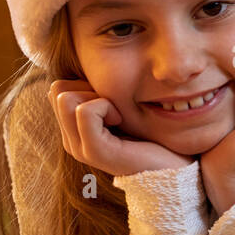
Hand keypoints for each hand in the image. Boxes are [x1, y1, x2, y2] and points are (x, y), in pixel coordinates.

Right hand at [48, 79, 191, 177]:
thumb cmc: (154, 136)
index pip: (58, 88)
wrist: (176, 167)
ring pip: (65, 98)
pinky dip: (106, 107)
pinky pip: (85, 111)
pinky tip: (122, 121)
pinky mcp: (96, 151)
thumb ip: (102, 93)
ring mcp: (81, 148)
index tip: (114, 100)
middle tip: (117, 107)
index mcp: (75, 129)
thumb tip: (89, 67)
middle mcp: (72, 140)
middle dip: (90, 88)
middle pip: (58, 90)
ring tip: (120, 116)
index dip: (87, 84)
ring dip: (98, 97)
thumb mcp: (124, 108)